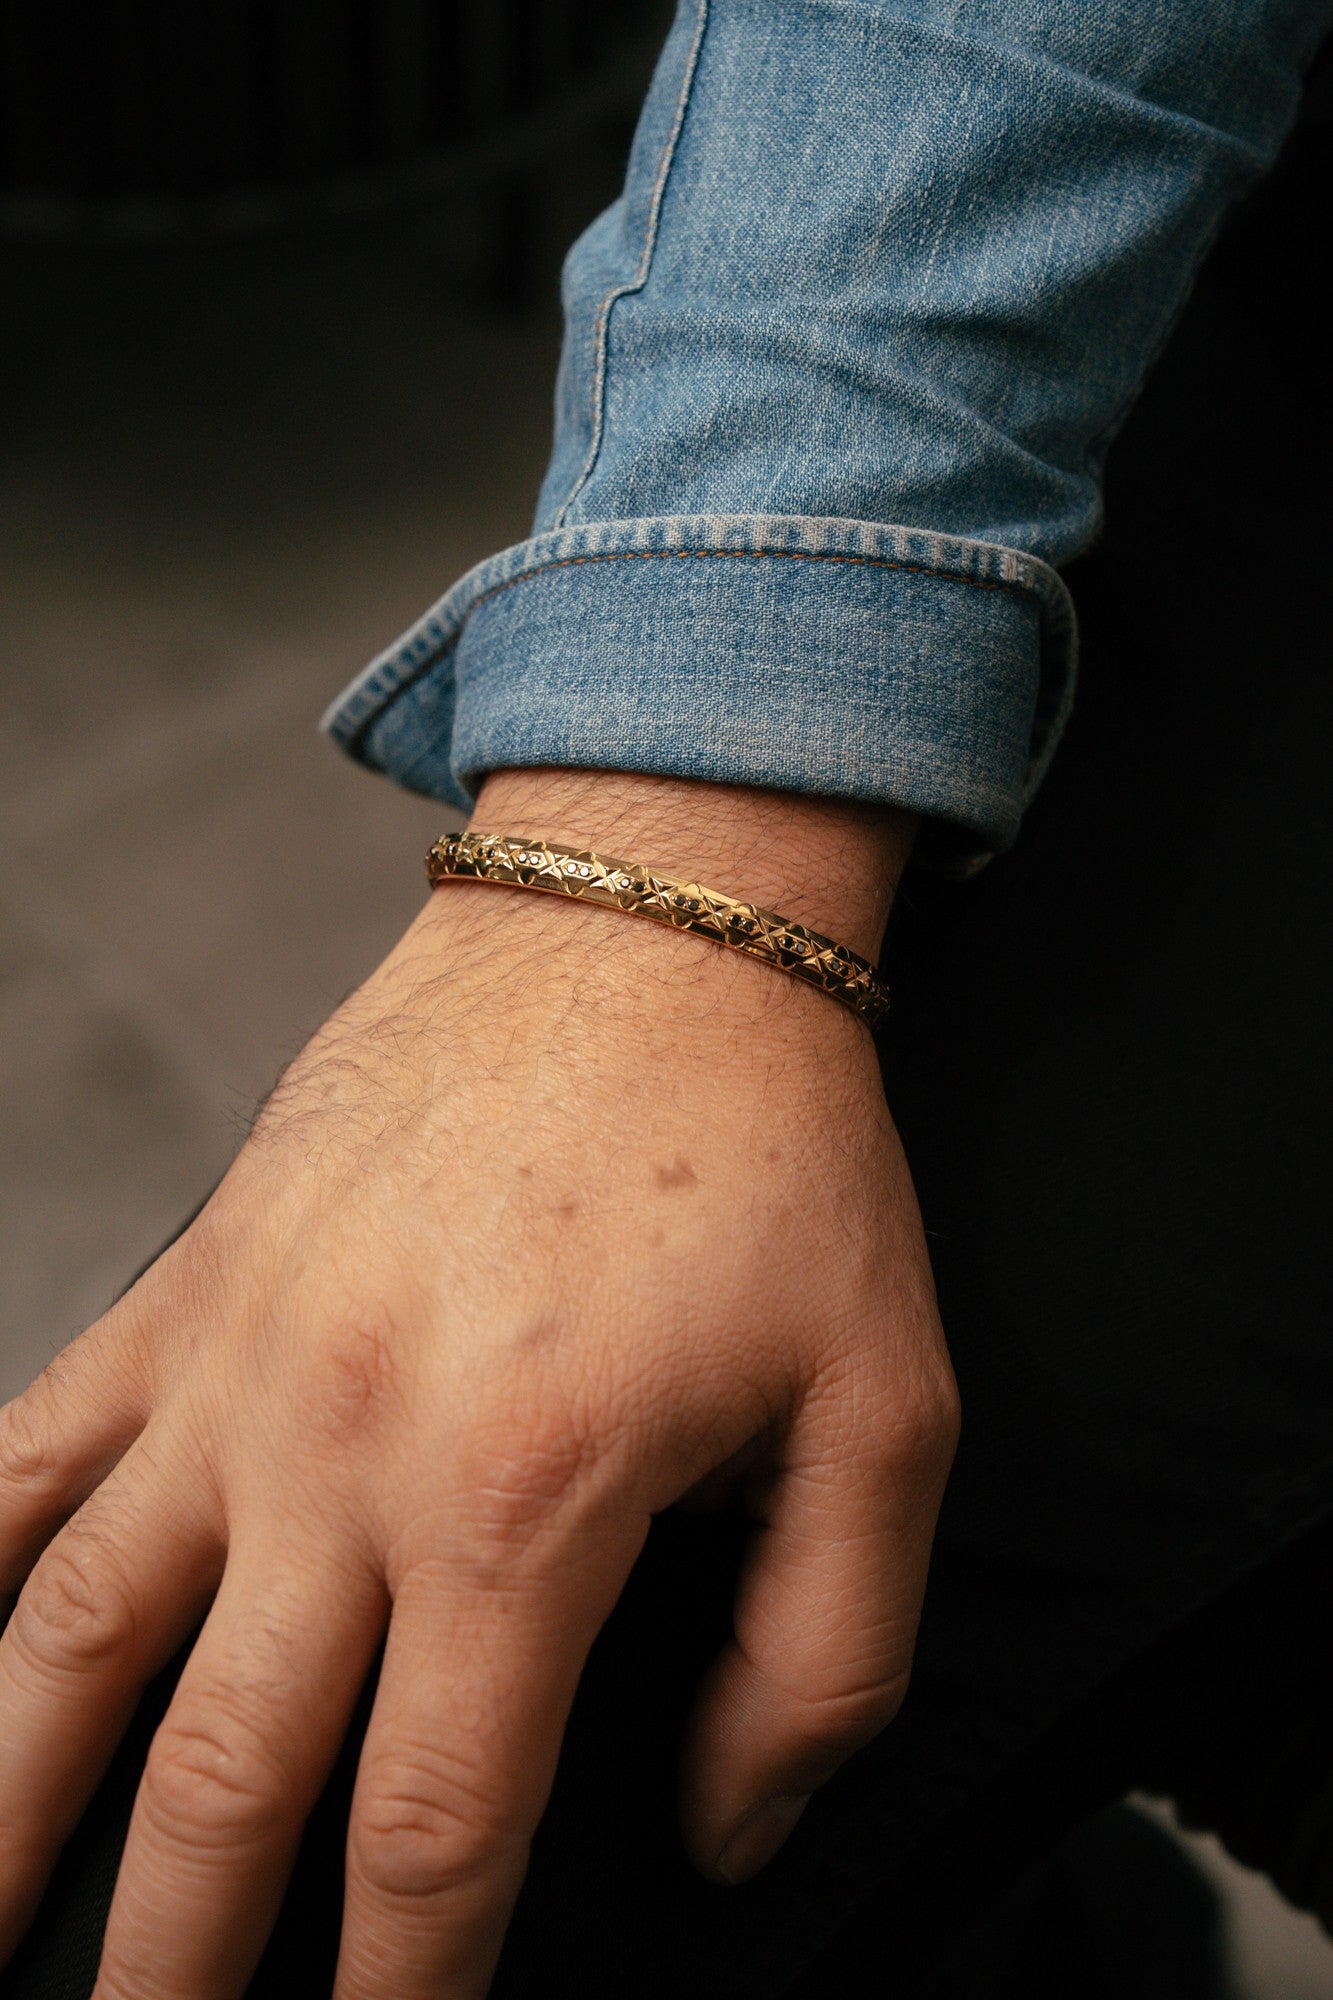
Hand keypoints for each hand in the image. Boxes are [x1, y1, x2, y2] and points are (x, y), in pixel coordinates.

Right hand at [0, 768, 958, 1998]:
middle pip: (220, 1788)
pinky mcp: (190, 1285)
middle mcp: (343, 1450)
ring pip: (64, 1646)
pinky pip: (29, 1453)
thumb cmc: (774, 1163)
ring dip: (3, 1816)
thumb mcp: (885, 1410)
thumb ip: (823, 1657)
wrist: (644, 934)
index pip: (430, 1838)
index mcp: (525, 1503)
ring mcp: (237, 1363)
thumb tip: (716, 1835)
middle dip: (177, 1971)